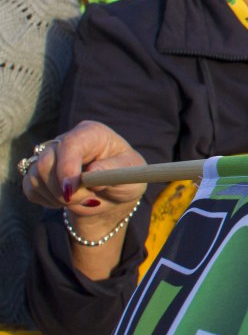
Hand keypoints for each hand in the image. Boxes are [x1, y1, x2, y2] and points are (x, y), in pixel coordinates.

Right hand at [22, 121, 145, 269]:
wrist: (113, 197)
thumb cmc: (126, 180)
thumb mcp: (131, 174)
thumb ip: (114, 170)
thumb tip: (92, 171)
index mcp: (92, 133)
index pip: (70, 144)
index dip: (67, 167)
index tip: (71, 190)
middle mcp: (67, 140)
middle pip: (46, 160)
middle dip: (62, 188)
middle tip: (86, 200)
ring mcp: (51, 156)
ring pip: (35, 175)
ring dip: (57, 197)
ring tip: (82, 199)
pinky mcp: (40, 173)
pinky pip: (30, 188)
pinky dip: (46, 200)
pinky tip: (66, 200)